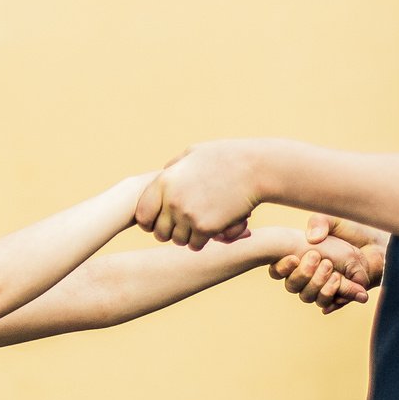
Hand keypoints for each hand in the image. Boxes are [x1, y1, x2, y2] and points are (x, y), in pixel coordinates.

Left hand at [134, 142, 261, 249]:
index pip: (142, 214)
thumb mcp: (195, 154)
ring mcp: (187, 215)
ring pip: (178, 241)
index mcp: (164, 181)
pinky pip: (195, 245)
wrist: (256, 169)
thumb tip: (163, 172)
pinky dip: (202, 242)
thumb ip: (175, 166)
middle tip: (185, 227)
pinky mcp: (205, 227)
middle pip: (160, 233)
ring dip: (188, 237)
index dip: (150, 222)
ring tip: (200, 226)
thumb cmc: (227, 157)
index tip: (161, 222)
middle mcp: (171, 200)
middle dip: (171, 233)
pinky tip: (212, 230)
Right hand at [271, 216, 387, 312]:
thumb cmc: (352, 230)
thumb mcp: (333, 220)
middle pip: (293, 286)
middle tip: (320, 259)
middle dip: (304, 275)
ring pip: (309, 297)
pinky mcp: (340, 296)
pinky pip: (330, 304)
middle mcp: (307, 275)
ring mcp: (322, 287)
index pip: (278, 270)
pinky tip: (339, 288)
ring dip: (319, 287)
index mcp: (299, 258)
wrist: (377, 242)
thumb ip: (320, 223)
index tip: (293, 258)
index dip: (281, 268)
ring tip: (335, 274)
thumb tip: (312, 239)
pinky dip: (333, 300)